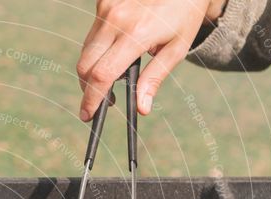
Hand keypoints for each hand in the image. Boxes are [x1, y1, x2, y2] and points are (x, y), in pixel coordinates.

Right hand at [77, 0, 224, 119]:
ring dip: (93, 70)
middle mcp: (116, 20)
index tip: (88, 115)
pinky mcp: (103, 1)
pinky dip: (98, 50)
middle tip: (101, 102)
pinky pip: (92, 35)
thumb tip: (141, 108)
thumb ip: (154, 78)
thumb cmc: (184, 14)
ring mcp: (106, 8)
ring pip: (86, 51)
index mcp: (137, 34)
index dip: (92, 99)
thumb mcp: (176, 48)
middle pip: (86, 66)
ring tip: (113, 77)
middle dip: (88, 89)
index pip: (102, 75)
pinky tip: (115, 52)